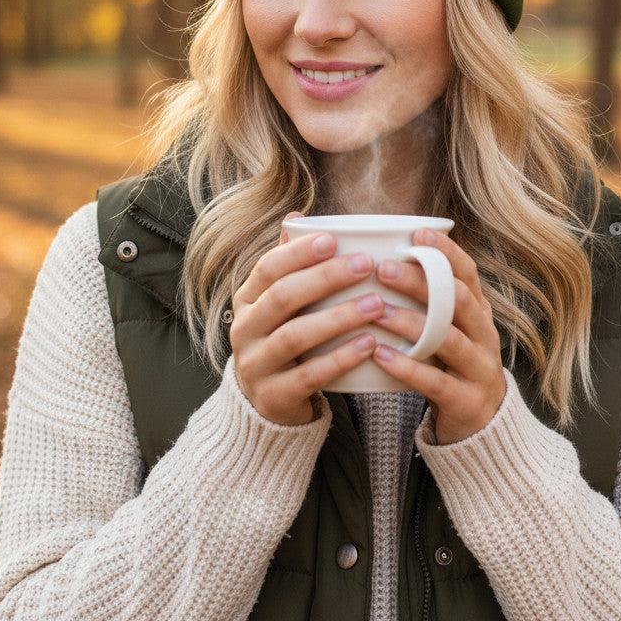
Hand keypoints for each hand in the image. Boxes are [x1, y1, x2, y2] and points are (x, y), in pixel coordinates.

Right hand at [230, 217, 385, 425]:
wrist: (264, 404)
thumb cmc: (282, 340)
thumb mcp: (279, 304)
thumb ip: (289, 265)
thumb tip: (297, 216)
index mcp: (247, 300)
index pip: (268, 268)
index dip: (299, 253)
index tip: (333, 239)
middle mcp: (244, 329)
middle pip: (282, 297)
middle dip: (325, 278)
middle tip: (365, 265)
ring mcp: (255, 365)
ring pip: (295, 335)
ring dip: (338, 317)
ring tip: (375, 304)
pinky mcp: (273, 396)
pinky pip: (309, 375)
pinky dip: (340, 358)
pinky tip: (368, 344)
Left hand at [370, 229, 505, 443]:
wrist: (481, 427)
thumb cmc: (451, 367)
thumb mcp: (448, 331)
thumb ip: (428, 303)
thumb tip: (380, 260)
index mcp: (479, 313)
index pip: (468, 274)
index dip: (446, 252)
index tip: (417, 234)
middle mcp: (485, 336)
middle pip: (457, 300)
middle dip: (420, 281)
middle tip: (382, 268)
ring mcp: (480, 369)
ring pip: (447, 338)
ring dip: (410, 322)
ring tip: (377, 311)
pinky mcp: (467, 401)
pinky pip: (436, 382)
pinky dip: (408, 367)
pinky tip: (380, 355)